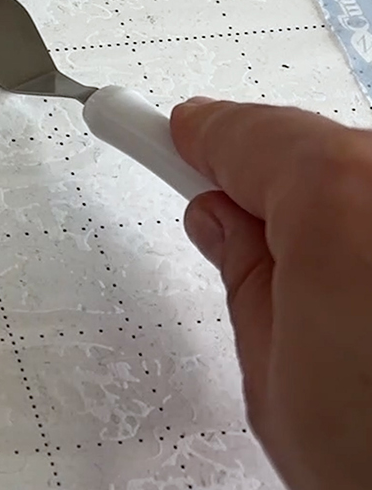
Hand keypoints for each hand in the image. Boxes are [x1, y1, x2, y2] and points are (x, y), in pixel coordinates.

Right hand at [171, 98, 371, 489]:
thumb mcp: (276, 380)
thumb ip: (245, 274)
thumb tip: (229, 227)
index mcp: (346, 202)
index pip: (245, 134)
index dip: (193, 140)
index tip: (160, 130)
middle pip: (320, 152)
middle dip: (272, 186)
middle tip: (231, 230)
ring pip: (371, 180)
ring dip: (340, 218)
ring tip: (328, 302)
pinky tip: (366, 302)